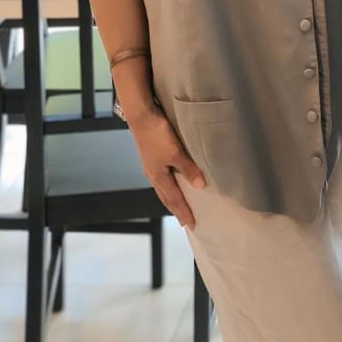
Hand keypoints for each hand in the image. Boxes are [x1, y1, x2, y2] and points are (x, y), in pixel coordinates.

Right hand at [127, 107, 205, 228]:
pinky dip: (169, 185)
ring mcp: (151, 167)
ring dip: (172, 198)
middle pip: (166, 197)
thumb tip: (200, 186)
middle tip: (185, 221)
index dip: (184, 212)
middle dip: (176, 209)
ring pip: (163, 188)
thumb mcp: (176, 152)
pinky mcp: (151, 158)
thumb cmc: (157, 135)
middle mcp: (153, 175)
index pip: (174, 200)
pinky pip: (162, 178)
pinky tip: (173, 180)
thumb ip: (188, 169)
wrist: (141, 117)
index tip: (192, 225)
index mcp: (158, 178)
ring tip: (180, 205)